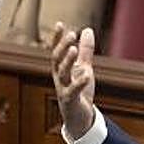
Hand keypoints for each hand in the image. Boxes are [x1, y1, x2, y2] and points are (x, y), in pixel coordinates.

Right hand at [50, 22, 95, 139]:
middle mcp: (59, 78)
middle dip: (62, 47)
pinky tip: (86, 74)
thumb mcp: (84, 68)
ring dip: (67, 61)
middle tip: (71, 34)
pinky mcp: (70, 102)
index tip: (60, 24)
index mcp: (61, 70)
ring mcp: (63, 90)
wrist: (79, 119)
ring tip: (75, 49)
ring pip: (62, 74)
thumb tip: (87, 30)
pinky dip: (79, 83)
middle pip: (56, 60)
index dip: (57, 39)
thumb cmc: (80, 92)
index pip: (56, 51)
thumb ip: (85, 51)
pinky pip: (73, 91)